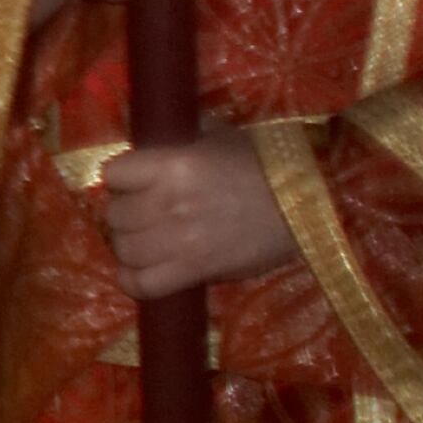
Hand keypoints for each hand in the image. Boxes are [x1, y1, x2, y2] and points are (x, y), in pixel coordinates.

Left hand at [101, 133, 300, 300]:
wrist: (309, 205)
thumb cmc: (265, 165)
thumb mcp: (217, 138)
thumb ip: (178, 143)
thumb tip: (148, 142)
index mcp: (172, 164)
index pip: (113, 174)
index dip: (120, 179)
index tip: (131, 183)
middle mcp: (169, 202)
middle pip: (115, 214)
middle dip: (123, 214)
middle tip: (141, 215)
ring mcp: (180, 240)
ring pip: (124, 249)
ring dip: (128, 246)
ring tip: (144, 242)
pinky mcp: (196, 271)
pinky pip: (143, 284)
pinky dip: (133, 281)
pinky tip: (139, 273)